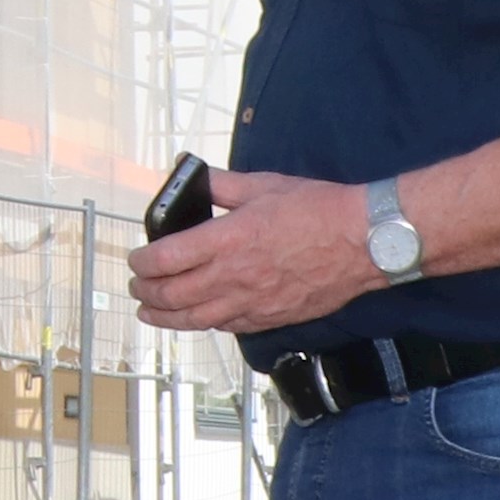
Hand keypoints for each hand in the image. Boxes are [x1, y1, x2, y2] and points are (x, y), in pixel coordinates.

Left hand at [124, 170, 376, 332]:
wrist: (363, 242)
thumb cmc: (317, 209)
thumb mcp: (262, 185)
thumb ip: (220, 184)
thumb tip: (190, 173)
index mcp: (227, 239)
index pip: (166, 259)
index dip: (142, 262)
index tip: (135, 258)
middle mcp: (234, 276)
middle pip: (173, 294)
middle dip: (146, 292)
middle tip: (136, 286)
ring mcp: (253, 302)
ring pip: (196, 318)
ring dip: (166, 317)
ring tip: (149, 312)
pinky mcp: (271, 317)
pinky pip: (228, 326)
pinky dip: (204, 323)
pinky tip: (197, 318)